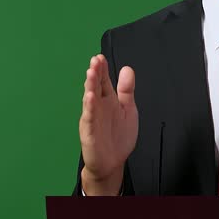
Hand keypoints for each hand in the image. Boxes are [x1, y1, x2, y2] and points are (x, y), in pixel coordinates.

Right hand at [79, 54, 136, 194]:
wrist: (112, 162)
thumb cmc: (118, 137)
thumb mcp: (128, 109)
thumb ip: (127, 90)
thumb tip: (128, 69)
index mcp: (108, 100)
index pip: (104, 81)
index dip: (102, 69)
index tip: (101, 57)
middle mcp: (98, 107)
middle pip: (95, 87)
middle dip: (95, 73)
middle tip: (95, 60)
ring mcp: (93, 118)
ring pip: (90, 99)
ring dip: (90, 86)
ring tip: (91, 73)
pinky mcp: (90, 132)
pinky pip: (90, 118)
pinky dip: (90, 108)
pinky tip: (90, 97)